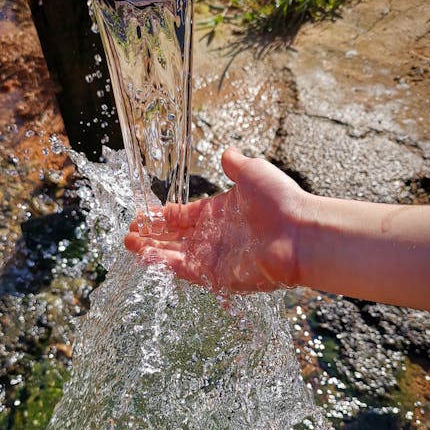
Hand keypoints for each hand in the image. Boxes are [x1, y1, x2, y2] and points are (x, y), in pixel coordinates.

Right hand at [124, 148, 306, 292]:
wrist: (300, 234)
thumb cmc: (281, 201)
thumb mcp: (254, 173)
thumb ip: (235, 165)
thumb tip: (227, 152)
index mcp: (218, 213)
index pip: (182, 216)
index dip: (161, 215)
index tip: (141, 214)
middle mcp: (214, 237)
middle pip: (174, 238)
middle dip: (151, 235)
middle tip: (129, 233)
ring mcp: (214, 258)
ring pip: (175, 255)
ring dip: (152, 251)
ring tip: (130, 244)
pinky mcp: (217, 276)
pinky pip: (184, 271)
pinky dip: (164, 264)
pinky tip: (145, 256)